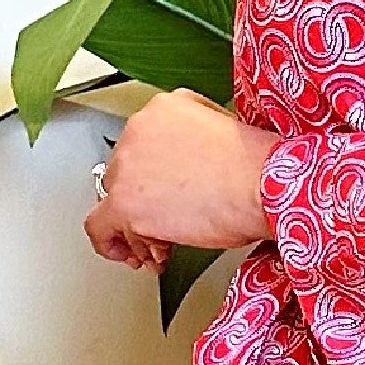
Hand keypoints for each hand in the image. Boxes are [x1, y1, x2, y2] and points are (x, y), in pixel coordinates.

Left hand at [84, 89, 279, 270]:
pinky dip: (114, 245)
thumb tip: (182, 176)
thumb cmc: (257, 168)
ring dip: (136, 230)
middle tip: (166, 227)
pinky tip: (135, 256)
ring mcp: (127, 166)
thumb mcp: (222, 132)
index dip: (153, 179)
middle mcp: (137, 130)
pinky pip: (100, 228)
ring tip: (161, 248)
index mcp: (162, 108)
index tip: (165, 197)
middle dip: (145, 206)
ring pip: (114, 202)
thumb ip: (190, 143)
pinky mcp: (125, 203)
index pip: (141, 147)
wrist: (264, 185)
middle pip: (124, 175)